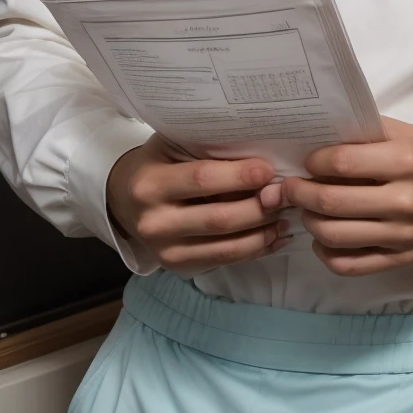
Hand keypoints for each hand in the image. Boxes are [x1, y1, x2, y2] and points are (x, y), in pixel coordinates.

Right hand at [106, 133, 289, 276]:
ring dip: (264, 232)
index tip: (269, 170)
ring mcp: (165, 251)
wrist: (124, 199)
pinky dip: (255, 248)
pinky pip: (224, 261)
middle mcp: (154, 222)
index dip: (240, 176)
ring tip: (287, 215)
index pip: (202, 180)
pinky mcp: (178, 267)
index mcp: (150, 184)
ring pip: (226, 247)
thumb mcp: (173, 145)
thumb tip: (262, 153)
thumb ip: (208, 149)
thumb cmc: (158, 162)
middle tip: (287, 194)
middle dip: (260, 207)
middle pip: (219, 219)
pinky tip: (275, 235)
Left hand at [278, 117, 412, 276]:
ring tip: (305, 208)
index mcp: (407, 161)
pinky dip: (326, 252)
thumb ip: (367, 134)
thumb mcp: (410, 133)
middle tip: (288, 186)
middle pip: (331, 202)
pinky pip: (350, 265)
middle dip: (298, 193)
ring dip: (308, 221)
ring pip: (334, 236)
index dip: (314, 162)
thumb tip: (317, 137)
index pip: (342, 163)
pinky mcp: (404, 260)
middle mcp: (405, 200)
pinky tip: (323, 237)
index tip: (306, 160)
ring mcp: (404, 236)